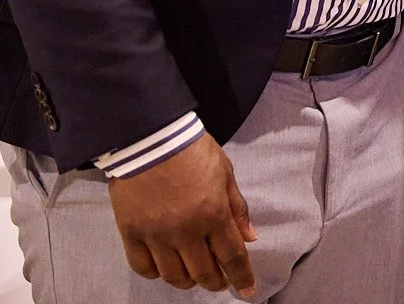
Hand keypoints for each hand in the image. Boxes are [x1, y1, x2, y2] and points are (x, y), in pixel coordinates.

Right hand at [108, 135, 257, 297]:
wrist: (150, 138)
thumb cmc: (193, 151)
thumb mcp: (225, 173)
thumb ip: (237, 208)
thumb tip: (249, 238)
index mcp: (213, 214)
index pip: (231, 256)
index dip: (241, 277)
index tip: (247, 291)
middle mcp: (185, 231)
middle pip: (203, 272)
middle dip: (216, 282)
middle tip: (220, 282)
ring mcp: (156, 235)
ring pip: (173, 275)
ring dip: (188, 281)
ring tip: (195, 276)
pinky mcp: (131, 234)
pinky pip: (143, 267)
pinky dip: (156, 274)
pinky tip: (165, 269)